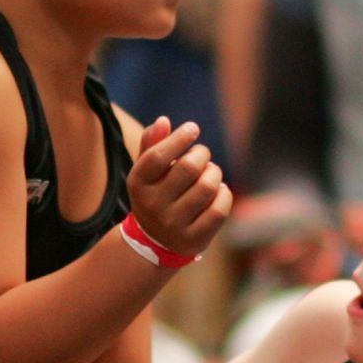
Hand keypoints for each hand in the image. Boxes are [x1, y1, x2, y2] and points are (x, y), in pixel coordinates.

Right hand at [127, 117, 231, 258]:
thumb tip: (163, 121)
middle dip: (202, 154)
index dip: (179, 138)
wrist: (154, 241)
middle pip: (189, 167)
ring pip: (208, 186)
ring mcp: (173, 225)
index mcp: (138, 183)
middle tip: (202, 156)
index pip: (158, 156)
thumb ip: (152, 143)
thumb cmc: (156, 192)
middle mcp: (152, 206)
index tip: (192, 129)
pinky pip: (219, 209)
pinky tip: (218, 192)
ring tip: (210, 173)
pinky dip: (224, 194)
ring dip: (214, 173)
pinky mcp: (193, 239)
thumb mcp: (147, 171)